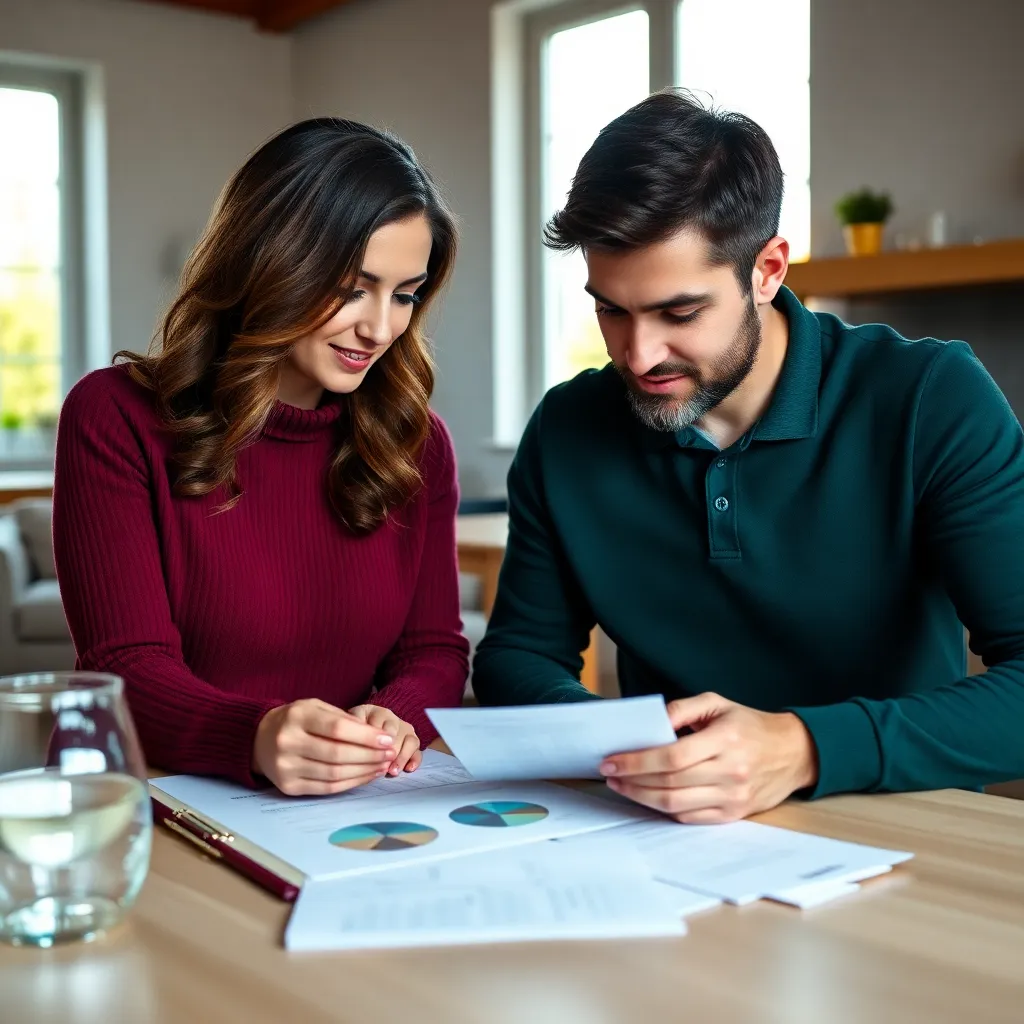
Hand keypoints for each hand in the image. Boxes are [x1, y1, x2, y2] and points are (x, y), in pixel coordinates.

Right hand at [252, 698, 396, 795]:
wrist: (259, 738)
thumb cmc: (296, 720)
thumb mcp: (315, 707)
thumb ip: (344, 718)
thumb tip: (377, 737)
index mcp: (297, 717)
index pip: (337, 729)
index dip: (366, 736)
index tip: (387, 739)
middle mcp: (287, 742)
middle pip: (337, 754)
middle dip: (370, 756)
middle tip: (390, 754)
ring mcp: (286, 767)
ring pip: (334, 774)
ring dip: (364, 771)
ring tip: (383, 765)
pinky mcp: (288, 787)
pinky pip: (326, 788)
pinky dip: (351, 783)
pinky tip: (366, 776)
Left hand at [348, 705, 421, 775]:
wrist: (369, 724)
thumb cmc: (357, 728)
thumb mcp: (350, 724)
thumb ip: (352, 731)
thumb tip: (356, 745)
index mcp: (376, 712)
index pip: (378, 721)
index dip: (374, 738)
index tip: (370, 752)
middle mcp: (393, 718)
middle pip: (395, 733)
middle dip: (389, 750)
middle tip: (382, 766)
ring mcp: (405, 729)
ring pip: (410, 740)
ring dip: (402, 757)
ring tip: (393, 771)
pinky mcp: (413, 741)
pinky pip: (418, 750)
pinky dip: (415, 760)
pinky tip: (409, 769)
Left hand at [600, 692, 818, 823]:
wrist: (793, 752)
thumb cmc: (749, 724)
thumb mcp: (717, 703)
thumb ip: (681, 708)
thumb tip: (651, 724)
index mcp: (726, 739)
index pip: (673, 756)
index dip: (638, 761)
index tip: (612, 759)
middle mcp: (731, 771)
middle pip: (670, 782)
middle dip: (632, 779)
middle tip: (609, 772)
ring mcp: (733, 797)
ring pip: (676, 804)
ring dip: (641, 797)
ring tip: (622, 785)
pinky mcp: (733, 814)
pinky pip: (690, 817)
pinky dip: (664, 809)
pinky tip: (648, 796)